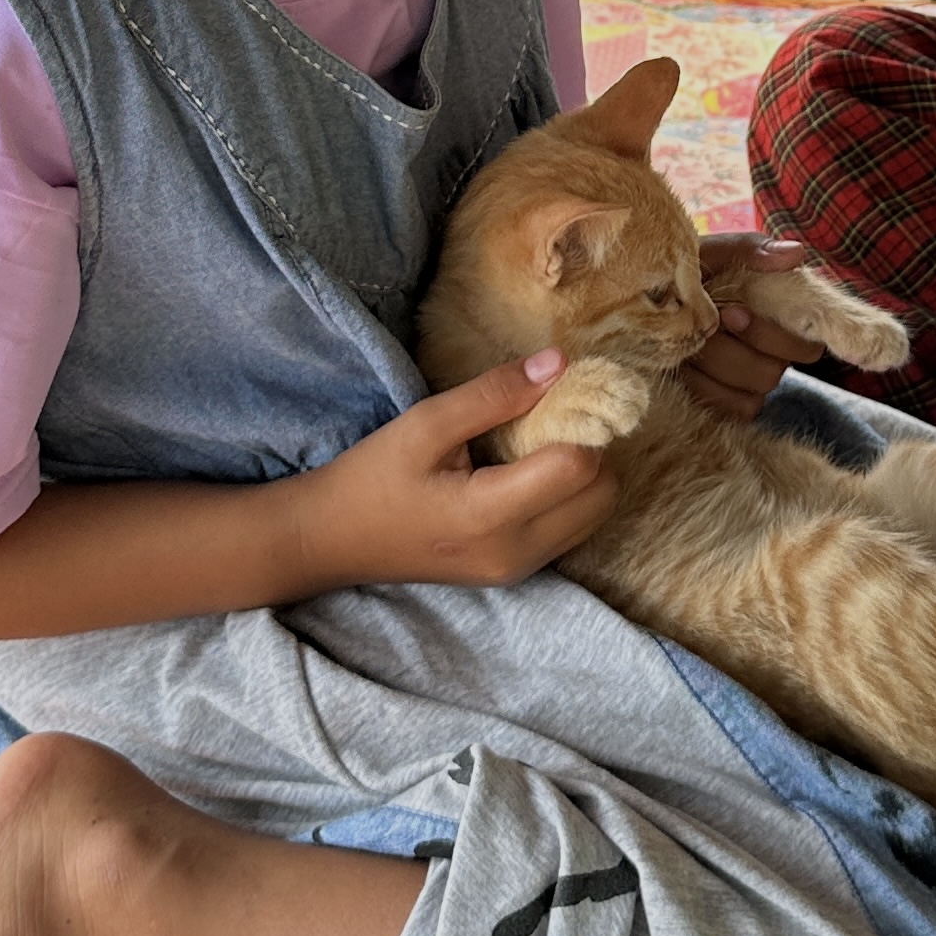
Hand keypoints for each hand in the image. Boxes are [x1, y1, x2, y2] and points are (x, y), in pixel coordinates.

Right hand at [291, 356, 618, 590]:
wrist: (333, 539)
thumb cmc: (374, 476)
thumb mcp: (427, 424)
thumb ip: (495, 394)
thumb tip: (559, 362)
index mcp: (491, 515)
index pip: (580, 466)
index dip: (579, 422)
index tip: (557, 393)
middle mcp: (516, 552)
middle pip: (602, 495)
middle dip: (589, 448)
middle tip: (550, 418)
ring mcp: (518, 570)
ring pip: (594, 515)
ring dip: (582, 475)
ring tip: (534, 446)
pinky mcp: (515, 573)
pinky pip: (571, 530)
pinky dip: (566, 498)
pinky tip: (525, 475)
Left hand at [683, 238, 830, 424]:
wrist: (641, 296)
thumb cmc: (683, 272)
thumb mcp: (711, 253)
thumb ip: (750, 250)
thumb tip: (796, 254)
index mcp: (777, 317)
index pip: (807, 345)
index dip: (772, 334)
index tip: (732, 312)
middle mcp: (770, 353)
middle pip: (773, 371)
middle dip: (732, 349)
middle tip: (704, 328)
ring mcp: (749, 381)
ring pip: (753, 392)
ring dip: (714, 366)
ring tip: (686, 343)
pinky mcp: (727, 402)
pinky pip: (733, 409)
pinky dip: (705, 389)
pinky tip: (684, 367)